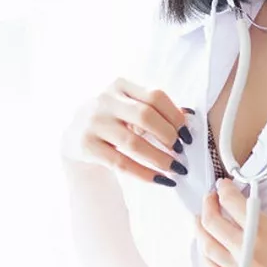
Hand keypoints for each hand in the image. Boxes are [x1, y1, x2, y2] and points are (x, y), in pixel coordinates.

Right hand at [61, 77, 194, 184]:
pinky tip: (161, 180)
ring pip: (133, 143)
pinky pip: (121, 163)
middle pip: (145, 116)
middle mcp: (105, 100)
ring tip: (176, 169)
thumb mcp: (131, 108)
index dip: (176, 116)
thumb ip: (158, 110)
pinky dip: (144, 174)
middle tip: (182, 152)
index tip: (188, 135)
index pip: (155, 96)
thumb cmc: (114, 120)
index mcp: (120, 85)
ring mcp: (93, 122)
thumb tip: (191, 116)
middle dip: (168, 136)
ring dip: (160, 159)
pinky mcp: (86, 145)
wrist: (76, 136)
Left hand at [196, 177, 266, 266]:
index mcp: (263, 231)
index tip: (223, 187)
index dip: (224, 190)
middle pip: (213, 224)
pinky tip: (208, 252)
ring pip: (208, 250)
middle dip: (208, 206)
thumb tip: (257, 221)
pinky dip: (209, 260)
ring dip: (200, 232)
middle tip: (210, 200)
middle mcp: (247, 253)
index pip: (232, 203)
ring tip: (199, 222)